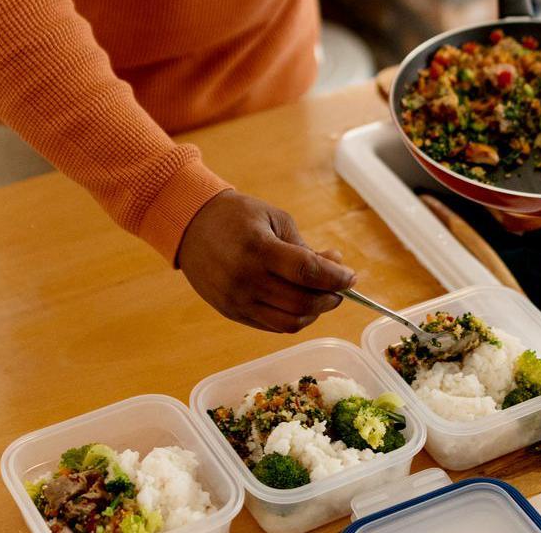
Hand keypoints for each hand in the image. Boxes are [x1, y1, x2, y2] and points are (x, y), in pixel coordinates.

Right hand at [177, 190, 356, 332]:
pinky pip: (272, 325)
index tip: (351, 276)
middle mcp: (246, 280)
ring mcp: (237, 301)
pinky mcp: (231, 312)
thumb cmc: (236, 215)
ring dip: (314, 313)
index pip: (308, 273)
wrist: (190, 224)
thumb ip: (303, 247)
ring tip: (321, 295)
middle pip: (303, 303)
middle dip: (330, 297)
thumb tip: (334, 266)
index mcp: (258, 249)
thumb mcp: (274, 218)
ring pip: (290, 322)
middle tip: (339, 286)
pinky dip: (293, 318)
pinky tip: (299, 301)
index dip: (336, 278)